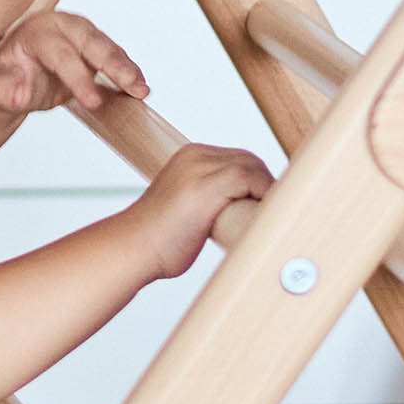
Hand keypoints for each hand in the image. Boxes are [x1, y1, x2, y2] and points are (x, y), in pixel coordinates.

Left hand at [0, 10, 148, 115]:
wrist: (14, 68)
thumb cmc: (6, 75)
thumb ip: (6, 91)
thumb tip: (20, 96)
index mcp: (37, 31)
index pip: (61, 55)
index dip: (79, 79)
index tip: (93, 102)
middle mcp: (64, 25)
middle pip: (93, 44)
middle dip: (115, 67)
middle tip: (134, 89)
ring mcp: (83, 32)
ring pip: (109, 48)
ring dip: (128, 69)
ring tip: (142, 91)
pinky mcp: (96, 43)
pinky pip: (116, 56)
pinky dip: (129, 71)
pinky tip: (140, 88)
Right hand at [131, 144, 273, 276]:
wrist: (132, 247)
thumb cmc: (156, 237)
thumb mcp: (182, 205)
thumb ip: (206, 199)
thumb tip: (232, 213)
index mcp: (188, 157)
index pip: (237, 158)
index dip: (256, 179)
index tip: (263, 202)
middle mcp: (194, 156)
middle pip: (249, 159)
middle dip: (264, 183)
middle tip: (271, 210)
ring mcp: (201, 168)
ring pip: (253, 167)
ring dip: (266, 191)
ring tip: (271, 215)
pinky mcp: (209, 184)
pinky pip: (252, 180)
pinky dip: (264, 195)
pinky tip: (264, 215)